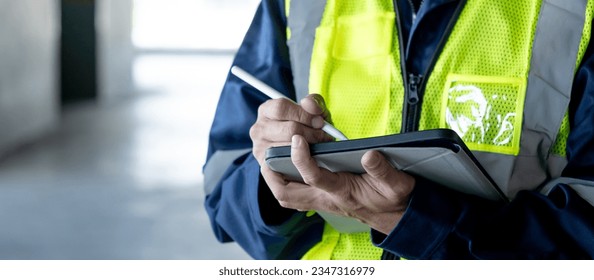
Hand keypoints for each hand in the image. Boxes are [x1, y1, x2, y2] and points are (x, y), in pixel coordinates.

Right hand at [250, 94, 333, 165]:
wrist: (305, 155)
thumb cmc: (307, 129)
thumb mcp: (313, 112)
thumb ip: (313, 102)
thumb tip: (309, 104)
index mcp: (266, 110)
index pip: (281, 107)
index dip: (304, 114)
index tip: (320, 121)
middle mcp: (259, 129)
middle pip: (289, 129)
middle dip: (312, 133)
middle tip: (324, 137)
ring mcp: (260, 150)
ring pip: (289, 149)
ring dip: (310, 150)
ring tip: (321, 149)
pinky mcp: (265, 169)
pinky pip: (279, 172)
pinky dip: (294, 172)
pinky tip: (306, 170)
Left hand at [262, 134, 415, 234]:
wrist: (393, 216)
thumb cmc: (392, 199)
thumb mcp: (397, 184)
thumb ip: (384, 171)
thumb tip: (369, 155)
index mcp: (343, 192)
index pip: (315, 178)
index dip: (303, 159)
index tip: (299, 139)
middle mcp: (326, 199)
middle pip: (287, 194)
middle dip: (273, 173)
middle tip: (270, 152)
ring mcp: (320, 200)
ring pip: (286, 196)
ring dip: (274, 177)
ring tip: (271, 157)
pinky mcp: (319, 198)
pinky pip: (292, 193)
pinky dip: (283, 180)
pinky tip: (283, 165)